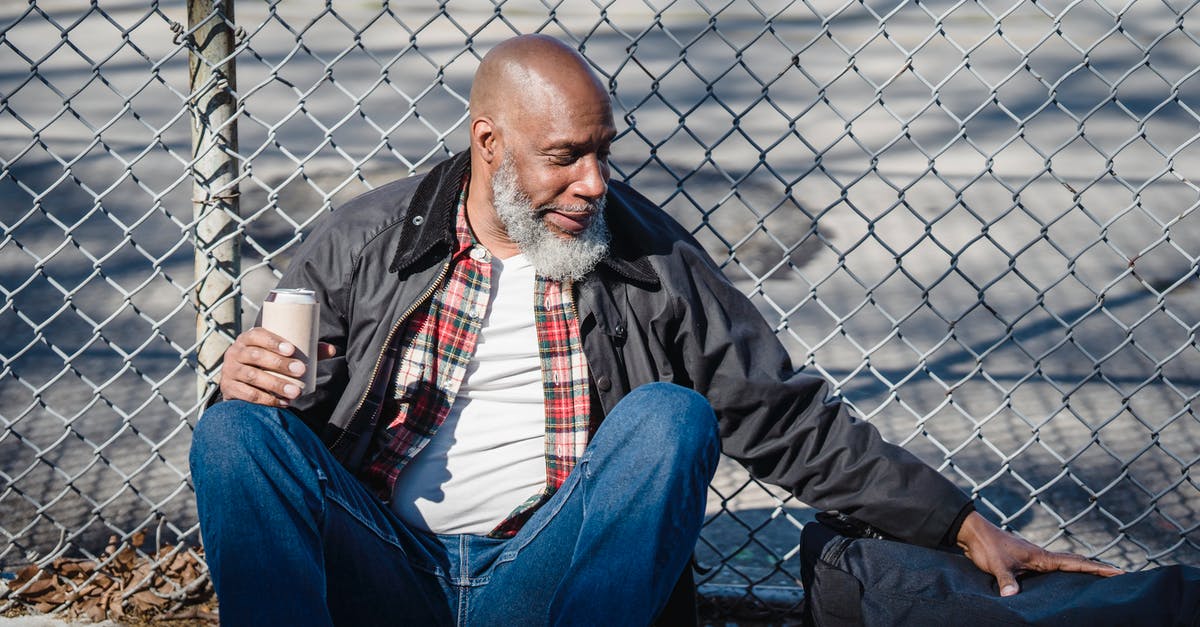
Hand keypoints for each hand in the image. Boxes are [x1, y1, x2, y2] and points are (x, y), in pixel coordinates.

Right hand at [218, 327, 337, 406]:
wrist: (239, 380)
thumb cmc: (266, 361)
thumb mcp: (280, 352)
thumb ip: (306, 350)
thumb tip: (333, 350)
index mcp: (248, 338)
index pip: (258, 335)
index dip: (273, 341)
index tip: (292, 350)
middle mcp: (235, 352)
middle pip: (256, 356)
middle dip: (280, 364)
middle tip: (301, 371)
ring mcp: (230, 371)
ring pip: (252, 376)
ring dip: (275, 384)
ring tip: (296, 392)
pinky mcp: (228, 389)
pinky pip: (247, 394)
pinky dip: (266, 399)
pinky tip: (282, 403)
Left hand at [956, 511, 1122, 595]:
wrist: (974, 533)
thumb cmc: (987, 546)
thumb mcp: (997, 565)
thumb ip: (1006, 581)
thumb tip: (1012, 597)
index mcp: (1042, 557)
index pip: (1076, 563)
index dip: (1098, 569)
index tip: (1120, 571)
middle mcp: (1042, 556)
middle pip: (1076, 562)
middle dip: (1097, 569)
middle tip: (1119, 575)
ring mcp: (1035, 558)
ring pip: (1065, 564)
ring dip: (1082, 569)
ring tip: (1100, 577)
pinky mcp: (1026, 561)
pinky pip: (1053, 568)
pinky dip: (1065, 571)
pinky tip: (1066, 580)